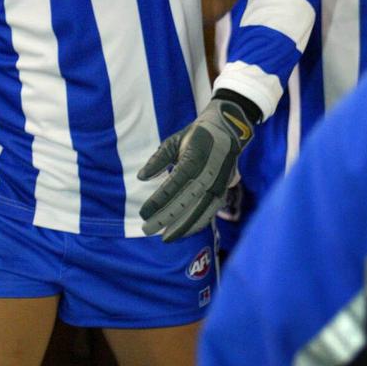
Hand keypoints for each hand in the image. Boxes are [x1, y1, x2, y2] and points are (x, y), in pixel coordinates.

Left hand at [138, 97, 253, 241]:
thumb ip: (158, 160)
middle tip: (147, 229)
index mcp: (195, 156)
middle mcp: (209, 172)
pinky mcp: (224, 190)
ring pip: (200, 210)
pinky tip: (183, 232)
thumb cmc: (193, 137)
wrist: (226, 131)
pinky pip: (210, 211)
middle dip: (166, 218)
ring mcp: (218, 183)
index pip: (174, 183)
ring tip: (164, 237)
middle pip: (186, 200)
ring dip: (182, 226)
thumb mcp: (173, 141)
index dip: (159, 200)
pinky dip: (197, 224)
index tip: (143, 212)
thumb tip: (141, 177)